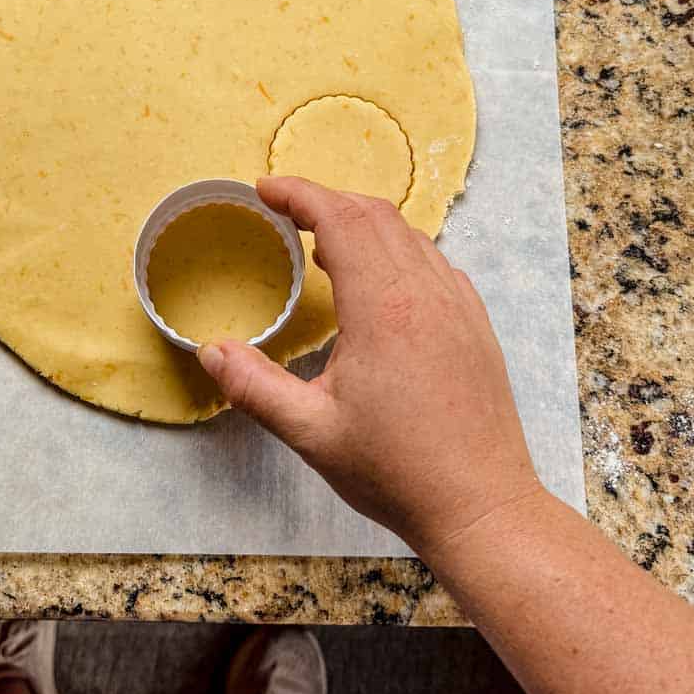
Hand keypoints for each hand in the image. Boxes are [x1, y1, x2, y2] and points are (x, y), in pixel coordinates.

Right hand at [196, 176, 542, 558]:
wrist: (480, 504)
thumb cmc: (399, 472)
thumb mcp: (312, 433)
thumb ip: (256, 387)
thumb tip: (212, 351)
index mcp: (383, 307)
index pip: (340, 219)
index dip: (300, 194)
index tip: (267, 189)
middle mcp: (426, 293)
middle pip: (374, 214)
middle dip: (326, 200)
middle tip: (286, 210)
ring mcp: (457, 306)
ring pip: (409, 234)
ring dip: (363, 221)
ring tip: (325, 239)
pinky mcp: (475, 326)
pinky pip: (434, 262)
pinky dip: (398, 248)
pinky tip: (381, 277)